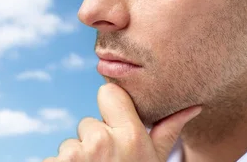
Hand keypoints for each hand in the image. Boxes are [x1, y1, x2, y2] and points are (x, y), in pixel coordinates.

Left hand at [44, 83, 201, 161]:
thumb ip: (167, 131)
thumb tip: (192, 106)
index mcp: (129, 136)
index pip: (108, 92)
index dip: (111, 107)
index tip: (116, 124)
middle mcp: (101, 141)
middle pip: (88, 123)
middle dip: (94, 141)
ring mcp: (76, 154)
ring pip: (71, 143)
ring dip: (79, 157)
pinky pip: (55, 158)